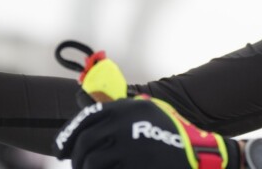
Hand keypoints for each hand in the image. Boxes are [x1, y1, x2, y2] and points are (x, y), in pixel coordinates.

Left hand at [53, 95, 240, 168]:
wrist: (201, 154)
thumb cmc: (171, 134)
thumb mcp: (148, 111)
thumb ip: (119, 108)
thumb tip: (81, 98)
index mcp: (128, 108)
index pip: (87, 118)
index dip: (68, 134)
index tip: (60, 149)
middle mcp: (127, 124)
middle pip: (86, 142)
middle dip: (75, 157)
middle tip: (74, 165)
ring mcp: (131, 147)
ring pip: (92, 161)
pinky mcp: (136, 165)